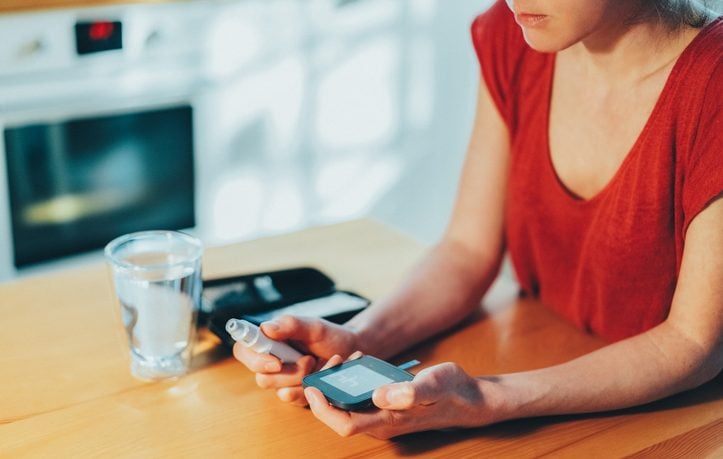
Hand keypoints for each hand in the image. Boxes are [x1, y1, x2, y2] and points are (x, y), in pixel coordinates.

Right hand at [232, 315, 360, 404]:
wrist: (352, 351)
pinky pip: (294, 400)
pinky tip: (319, 378)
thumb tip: (265, 328)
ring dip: (300, 380)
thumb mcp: (313, 326)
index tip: (276, 361)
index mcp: (269, 342)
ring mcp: (284, 380)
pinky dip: (310, 390)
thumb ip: (290, 324)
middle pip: (262, 378)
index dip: (254, 360)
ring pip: (279, 390)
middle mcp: (272, 362)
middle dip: (287, 372)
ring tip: (316, 365)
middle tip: (308, 360)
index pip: (243, 351)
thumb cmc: (329, 335)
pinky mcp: (297, 393)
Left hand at [304, 362, 498, 438]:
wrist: (468, 398)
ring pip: (347, 405)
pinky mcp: (385, 406)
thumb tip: (379, 395)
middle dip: (327, 390)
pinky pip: (358, 398)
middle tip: (331, 362)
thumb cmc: (452, 391)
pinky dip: (351, 380)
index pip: (343, 424)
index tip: (313, 387)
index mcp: (387, 421)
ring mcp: (382, 416)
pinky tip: (358, 361)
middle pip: (339, 415)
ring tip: (344, 358)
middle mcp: (380, 422)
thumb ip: (409, 392)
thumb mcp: (434, 385)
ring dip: (338, 383)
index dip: (323, 409)